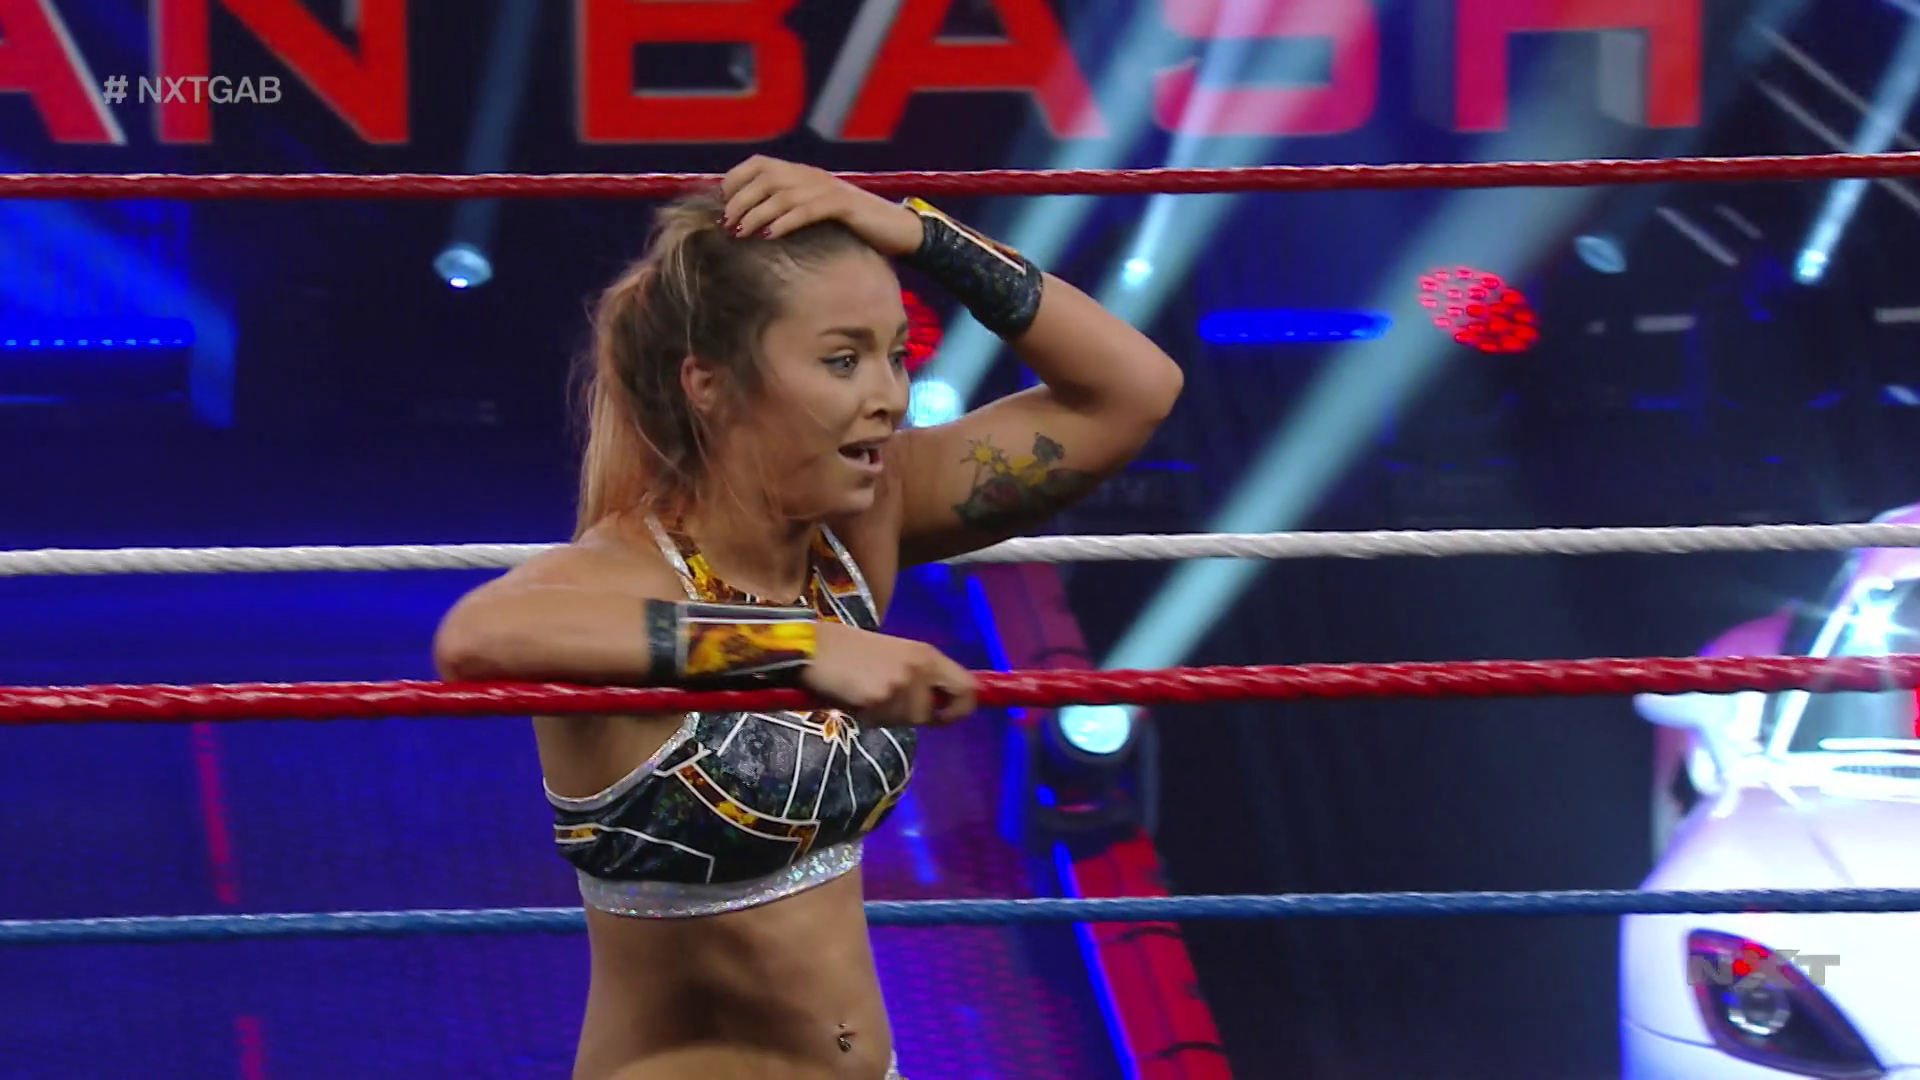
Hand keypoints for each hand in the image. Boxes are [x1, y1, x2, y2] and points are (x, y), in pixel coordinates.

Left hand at [718, 156, 923, 256]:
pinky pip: (807, 210)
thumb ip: (789, 211)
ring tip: (740, 233)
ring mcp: (828, 188)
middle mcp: (812, 175)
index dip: (735, 179)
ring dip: (757, 213)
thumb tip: (752, 225)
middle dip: (741, 200)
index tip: (720, 203)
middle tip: (726, 224)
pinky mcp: (843, 205)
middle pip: (765, 178)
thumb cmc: (853, 227)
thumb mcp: (816, 214)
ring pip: (782, 194)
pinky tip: (770, 235)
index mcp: (803, 174)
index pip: (759, 164)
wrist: (896, 229)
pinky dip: (785, 222)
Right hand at [801, 622, 976, 727]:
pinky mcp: (878, 698)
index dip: (959, 709)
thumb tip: (939, 706)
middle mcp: (920, 668)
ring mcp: (900, 684)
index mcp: (928, 654)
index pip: (968, 688)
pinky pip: (881, 721)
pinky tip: (853, 697)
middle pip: (936, 711)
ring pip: (907, 720)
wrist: (815, 646)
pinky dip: (867, 716)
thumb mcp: (897, 655)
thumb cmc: (852, 650)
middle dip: (918, 717)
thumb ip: (921, 677)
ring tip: (866, 694)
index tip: (941, 715)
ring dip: (887, 716)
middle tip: (892, 707)